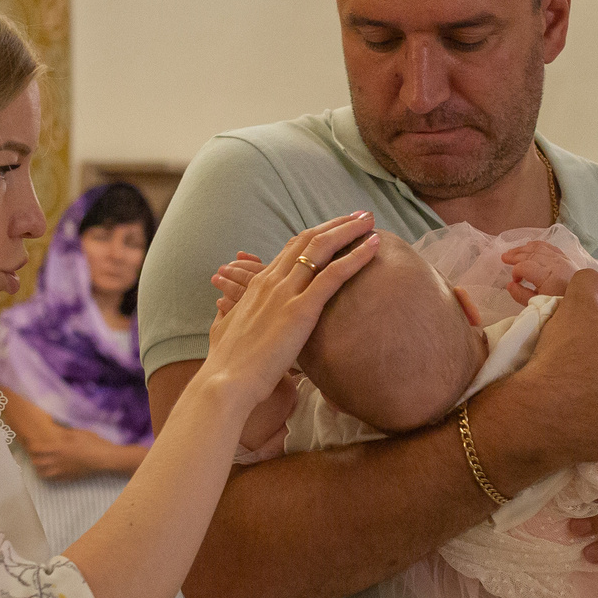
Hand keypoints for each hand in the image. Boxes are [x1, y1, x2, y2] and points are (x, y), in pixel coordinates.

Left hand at [28, 427, 119, 481]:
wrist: (104, 459)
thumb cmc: (92, 444)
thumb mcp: (77, 433)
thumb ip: (63, 431)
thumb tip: (52, 426)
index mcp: (58, 448)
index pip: (36, 449)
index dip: (31, 446)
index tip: (31, 443)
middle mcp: (57, 461)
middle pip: (37, 463)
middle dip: (34, 458)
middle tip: (36, 453)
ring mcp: (63, 471)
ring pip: (43, 474)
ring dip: (40, 469)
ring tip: (42, 464)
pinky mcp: (69, 477)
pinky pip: (54, 480)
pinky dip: (49, 476)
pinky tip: (53, 470)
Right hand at [201, 213, 380, 400]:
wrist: (225, 382)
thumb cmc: (227, 364)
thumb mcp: (224, 330)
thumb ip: (228, 315)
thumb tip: (223, 312)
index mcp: (259, 285)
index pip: (291, 249)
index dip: (315, 235)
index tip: (334, 228)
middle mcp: (273, 282)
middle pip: (308, 240)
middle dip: (336, 224)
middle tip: (359, 215)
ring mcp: (286, 293)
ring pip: (321, 249)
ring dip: (349, 231)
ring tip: (370, 220)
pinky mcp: (300, 310)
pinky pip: (333, 275)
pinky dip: (356, 256)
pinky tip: (374, 246)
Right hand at [498, 240, 597, 305]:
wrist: (584, 302)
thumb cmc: (560, 305)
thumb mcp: (539, 304)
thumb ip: (522, 295)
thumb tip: (510, 284)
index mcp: (548, 276)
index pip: (525, 266)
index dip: (516, 271)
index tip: (515, 281)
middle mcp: (555, 263)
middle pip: (530, 254)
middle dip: (515, 255)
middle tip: (503, 258)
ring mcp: (561, 258)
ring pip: (539, 248)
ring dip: (523, 248)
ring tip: (512, 252)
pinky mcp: (565, 257)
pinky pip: (549, 246)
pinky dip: (537, 244)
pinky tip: (528, 245)